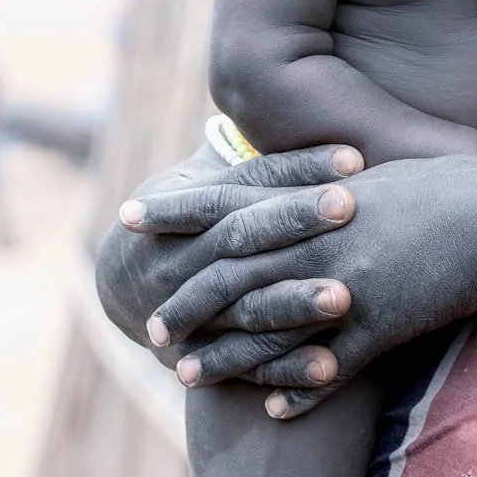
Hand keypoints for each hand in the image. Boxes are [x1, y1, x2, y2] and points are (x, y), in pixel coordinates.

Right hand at [94, 144, 363, 366]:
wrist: (123, 285)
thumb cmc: (187, 217)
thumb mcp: (205, 178)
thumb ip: (258, 159)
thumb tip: (326, 106)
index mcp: (193, 206)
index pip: (248, 182)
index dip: (298, 169)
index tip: (354, 157)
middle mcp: (185, 255)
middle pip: (242, 235)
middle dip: (294, 220)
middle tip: (351, 205)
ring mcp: (190, 309)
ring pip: (243, 303)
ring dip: (292, 302)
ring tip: (345, 297)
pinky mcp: (203, 355)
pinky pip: (246, 365)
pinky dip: (285, 369)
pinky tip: (331, 369)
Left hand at [146, 153, 476, 417]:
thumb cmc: (455, 187)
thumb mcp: (386, 175)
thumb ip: (339, 185)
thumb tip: (316, 181)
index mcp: (320, 197)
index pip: (232, 202)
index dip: (178, 210)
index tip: (132, 215)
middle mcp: (323, 237)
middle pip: (235, 273)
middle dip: (187, 298)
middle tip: (150, 323)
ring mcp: (349, 282)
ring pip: (269, 326)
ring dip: (224, 355)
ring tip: (186, 375)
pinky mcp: (383, 322)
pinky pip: (330, 365)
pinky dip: (296, 390)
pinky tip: (269, 411)